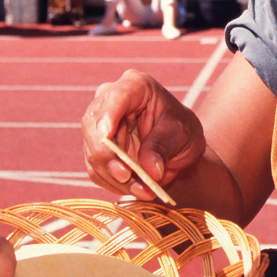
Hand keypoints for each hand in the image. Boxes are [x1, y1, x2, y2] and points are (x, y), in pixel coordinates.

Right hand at [82, 69, 205, 200]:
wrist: (177, 151)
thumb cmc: (182, 132)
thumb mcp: (183, 134)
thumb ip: (164, 146)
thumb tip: (149, 169)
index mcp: (136, 86)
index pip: (116, 96)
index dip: (108, 115)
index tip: (106, 135)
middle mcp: (110, 101)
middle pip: (93, 125)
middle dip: (107, 154)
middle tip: (126, 176)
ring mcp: (99, 126)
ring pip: (93, 152)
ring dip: (115, 176)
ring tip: (144, 191)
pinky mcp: (95, 150)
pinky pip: (96, 170)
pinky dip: (114, 184)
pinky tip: (136, 190)